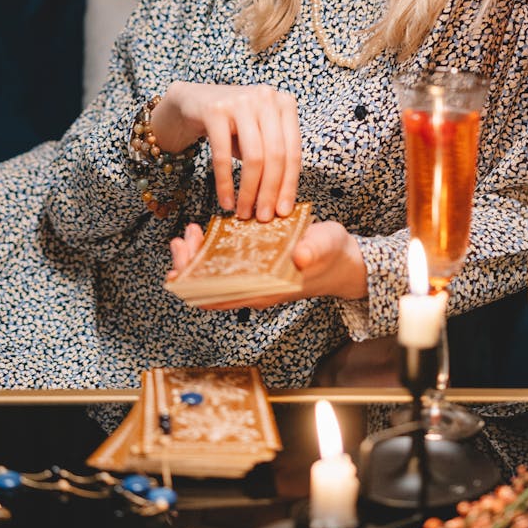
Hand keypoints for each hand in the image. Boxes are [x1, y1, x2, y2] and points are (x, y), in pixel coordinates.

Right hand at [151, 81, 300, 219]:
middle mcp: (266, 98)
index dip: (289, 185)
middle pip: (275, 155)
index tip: (283, 212)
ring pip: (253, 157)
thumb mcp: (259, 136)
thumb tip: (281, 204)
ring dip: (249, 191)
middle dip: (269, 192)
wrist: (193, 101)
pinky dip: (225, 183)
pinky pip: (222, 155)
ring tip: (243, 212)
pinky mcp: (215, 110)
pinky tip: (226, 201)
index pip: (293, 151)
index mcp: (286, 104)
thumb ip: (273, 160)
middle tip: (263, 217)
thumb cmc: (233, 125)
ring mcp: (241, 101)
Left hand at [166, 219, 367, 309]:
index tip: (183, 263)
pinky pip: (225, 261)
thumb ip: (313, 250)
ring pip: (213, 274)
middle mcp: (254, 287)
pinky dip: (211, 248)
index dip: (195, 284)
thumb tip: (299, 255)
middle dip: (189, 265)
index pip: (221, 296)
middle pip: (209, 286)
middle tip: (184, 239)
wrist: (344, 260)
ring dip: (196, 256)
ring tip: (190, 233)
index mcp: (267, 290)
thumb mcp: (326, 247)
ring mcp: (253, 275)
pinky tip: (206, 231)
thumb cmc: (333, 254)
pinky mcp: (255, 260)